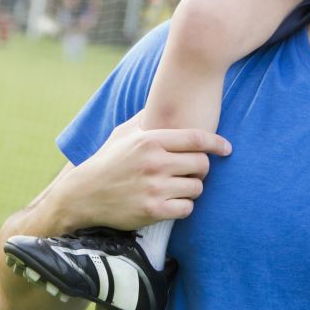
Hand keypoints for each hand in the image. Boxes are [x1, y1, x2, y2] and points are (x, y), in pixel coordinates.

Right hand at [61, 117, 231, 231]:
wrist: (83, 194)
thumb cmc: (108, 161)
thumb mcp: (124, 133)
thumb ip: (148, 119)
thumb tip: (166, 99)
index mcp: (150, 140)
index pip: (195, 138)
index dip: (216, 143)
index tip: (226, 148)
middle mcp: (154, 163)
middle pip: (201, 164)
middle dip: (202, 168)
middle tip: (193, 170)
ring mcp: (154, 188)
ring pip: (197, 187)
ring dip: (193, 188)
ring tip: (181, 186)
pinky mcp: (153, 210)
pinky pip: (187, 208)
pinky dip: (184, 206)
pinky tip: (174, 201)